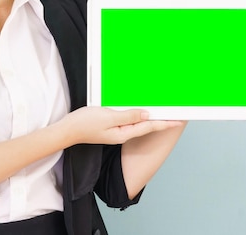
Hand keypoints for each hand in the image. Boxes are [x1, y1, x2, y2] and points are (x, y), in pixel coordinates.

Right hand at [60, 106, 182, 145]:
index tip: (178, 120)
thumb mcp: (108, 116)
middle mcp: (123, 133)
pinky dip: (139, 115)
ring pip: (139, 122)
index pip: (149, 126)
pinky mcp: (112, 125)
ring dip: (152, 117)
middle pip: (147, 126)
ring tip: (164, 112)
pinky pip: (130, 120)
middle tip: (176, 115)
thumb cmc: (85, 123)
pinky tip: (142, 111)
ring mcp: (118, 130)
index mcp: (124, 133)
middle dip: (162, 120)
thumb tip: (146, 114)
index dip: (165, 123)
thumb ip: (128, 116)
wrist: (68, 130)